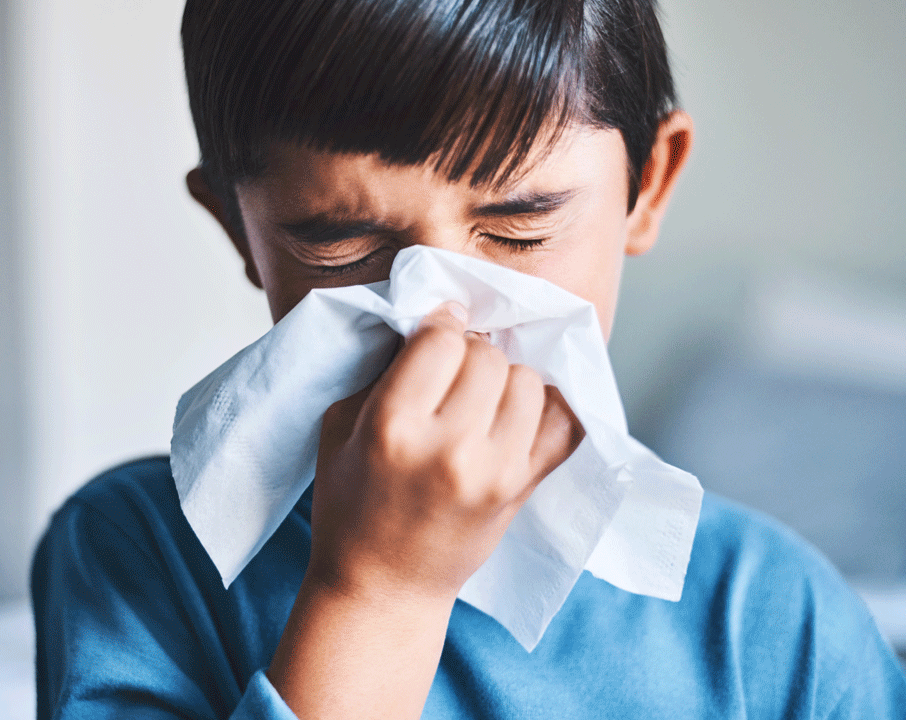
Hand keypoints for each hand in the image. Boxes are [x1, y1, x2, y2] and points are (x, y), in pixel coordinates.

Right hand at [308, 301, 582, 603]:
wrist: (383, 585)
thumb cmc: (350, 503)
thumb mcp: (339, 425)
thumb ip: (383, 371)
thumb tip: (435, 321)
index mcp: (392, 427)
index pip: (440, 339)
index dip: (439, 324)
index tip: (437, 329)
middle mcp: (450, 448)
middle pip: (488, 355)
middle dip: (470, 352)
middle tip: (454, 371)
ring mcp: (495, 471)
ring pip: (527, 380)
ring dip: (505, 379)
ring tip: (481, 397)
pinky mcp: (524, 489)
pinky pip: (565, 424)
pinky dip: (547, 409)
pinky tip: (518, 412)